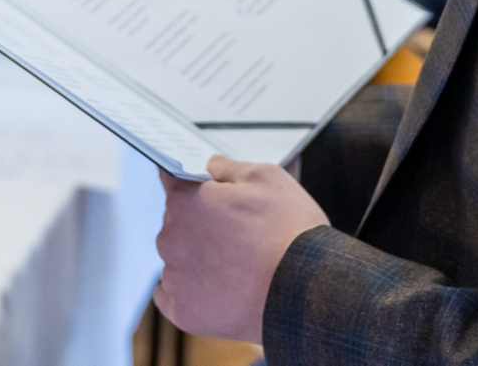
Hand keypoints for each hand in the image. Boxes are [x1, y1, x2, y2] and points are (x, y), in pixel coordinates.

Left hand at [154, 156, 328, 342]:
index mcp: (185, 200)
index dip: (189, 182)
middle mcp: (169, 237)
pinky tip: (219, 288)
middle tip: (237, 232)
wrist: (307, 294)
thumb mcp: (267, 178)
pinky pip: (174, 295)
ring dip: (197, 257)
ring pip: (178, 258)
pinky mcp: (182, 311)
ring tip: (237, 264)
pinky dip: (192, 291)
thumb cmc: (289, 233)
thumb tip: (212, 165)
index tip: (200, 188)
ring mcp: (174, 276)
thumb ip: (229, 167)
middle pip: (177, 221)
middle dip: (200, 221)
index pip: (171, 178)